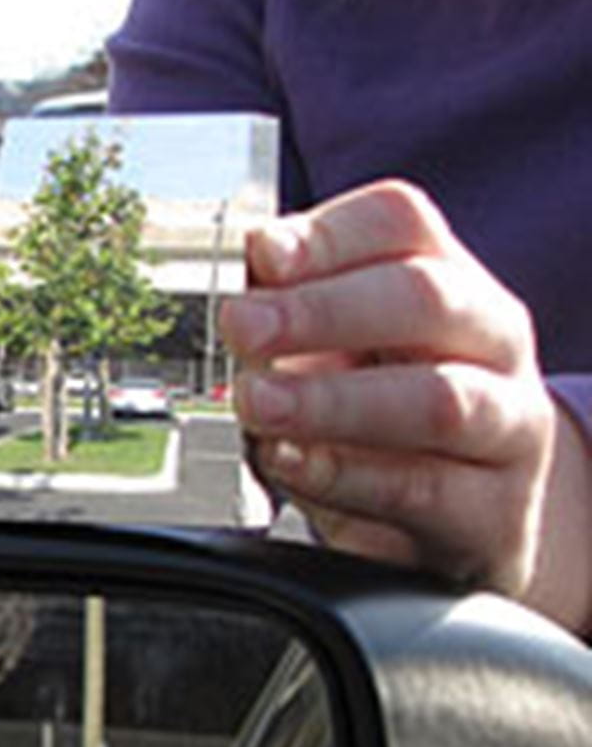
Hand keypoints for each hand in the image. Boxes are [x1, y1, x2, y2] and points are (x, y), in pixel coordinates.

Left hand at [220, 179, 591, 634]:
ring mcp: (505, 428)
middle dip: (321, 312)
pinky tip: (290, 463)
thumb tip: (258, 259)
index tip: (263, 254)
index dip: (328, 236)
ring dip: (330, 401)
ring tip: (257, 404)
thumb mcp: (343, 356)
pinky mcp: (490, 512)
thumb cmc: (389, 418)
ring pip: (436, 401)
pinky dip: (343, 477)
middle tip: (241, 326)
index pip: (401, 226)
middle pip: (425, 299)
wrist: (470, 520)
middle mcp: (492, 343)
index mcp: (451, 281)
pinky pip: (419, 490)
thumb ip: (296, 309)